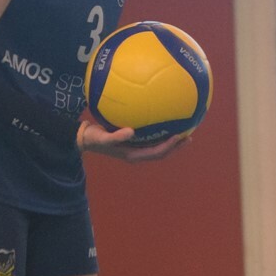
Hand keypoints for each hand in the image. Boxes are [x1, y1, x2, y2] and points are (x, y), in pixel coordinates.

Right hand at [76, 120, 191, 162]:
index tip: (179, 136)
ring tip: (184, 131)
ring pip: (158, 146)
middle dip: (176, 146)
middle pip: (161, 152)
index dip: (169, 146)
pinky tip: (164, 120)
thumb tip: (131, 131)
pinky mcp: (134, 141)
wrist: (85, 138)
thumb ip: (116, 137)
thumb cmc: (93, 138)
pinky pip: (151, 138)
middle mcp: (137, 153)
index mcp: (133, 155)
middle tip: (189, 136)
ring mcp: (136, 148)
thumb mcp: (102, 138)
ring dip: (171, 142)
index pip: (156, 153)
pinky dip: (160, 132)